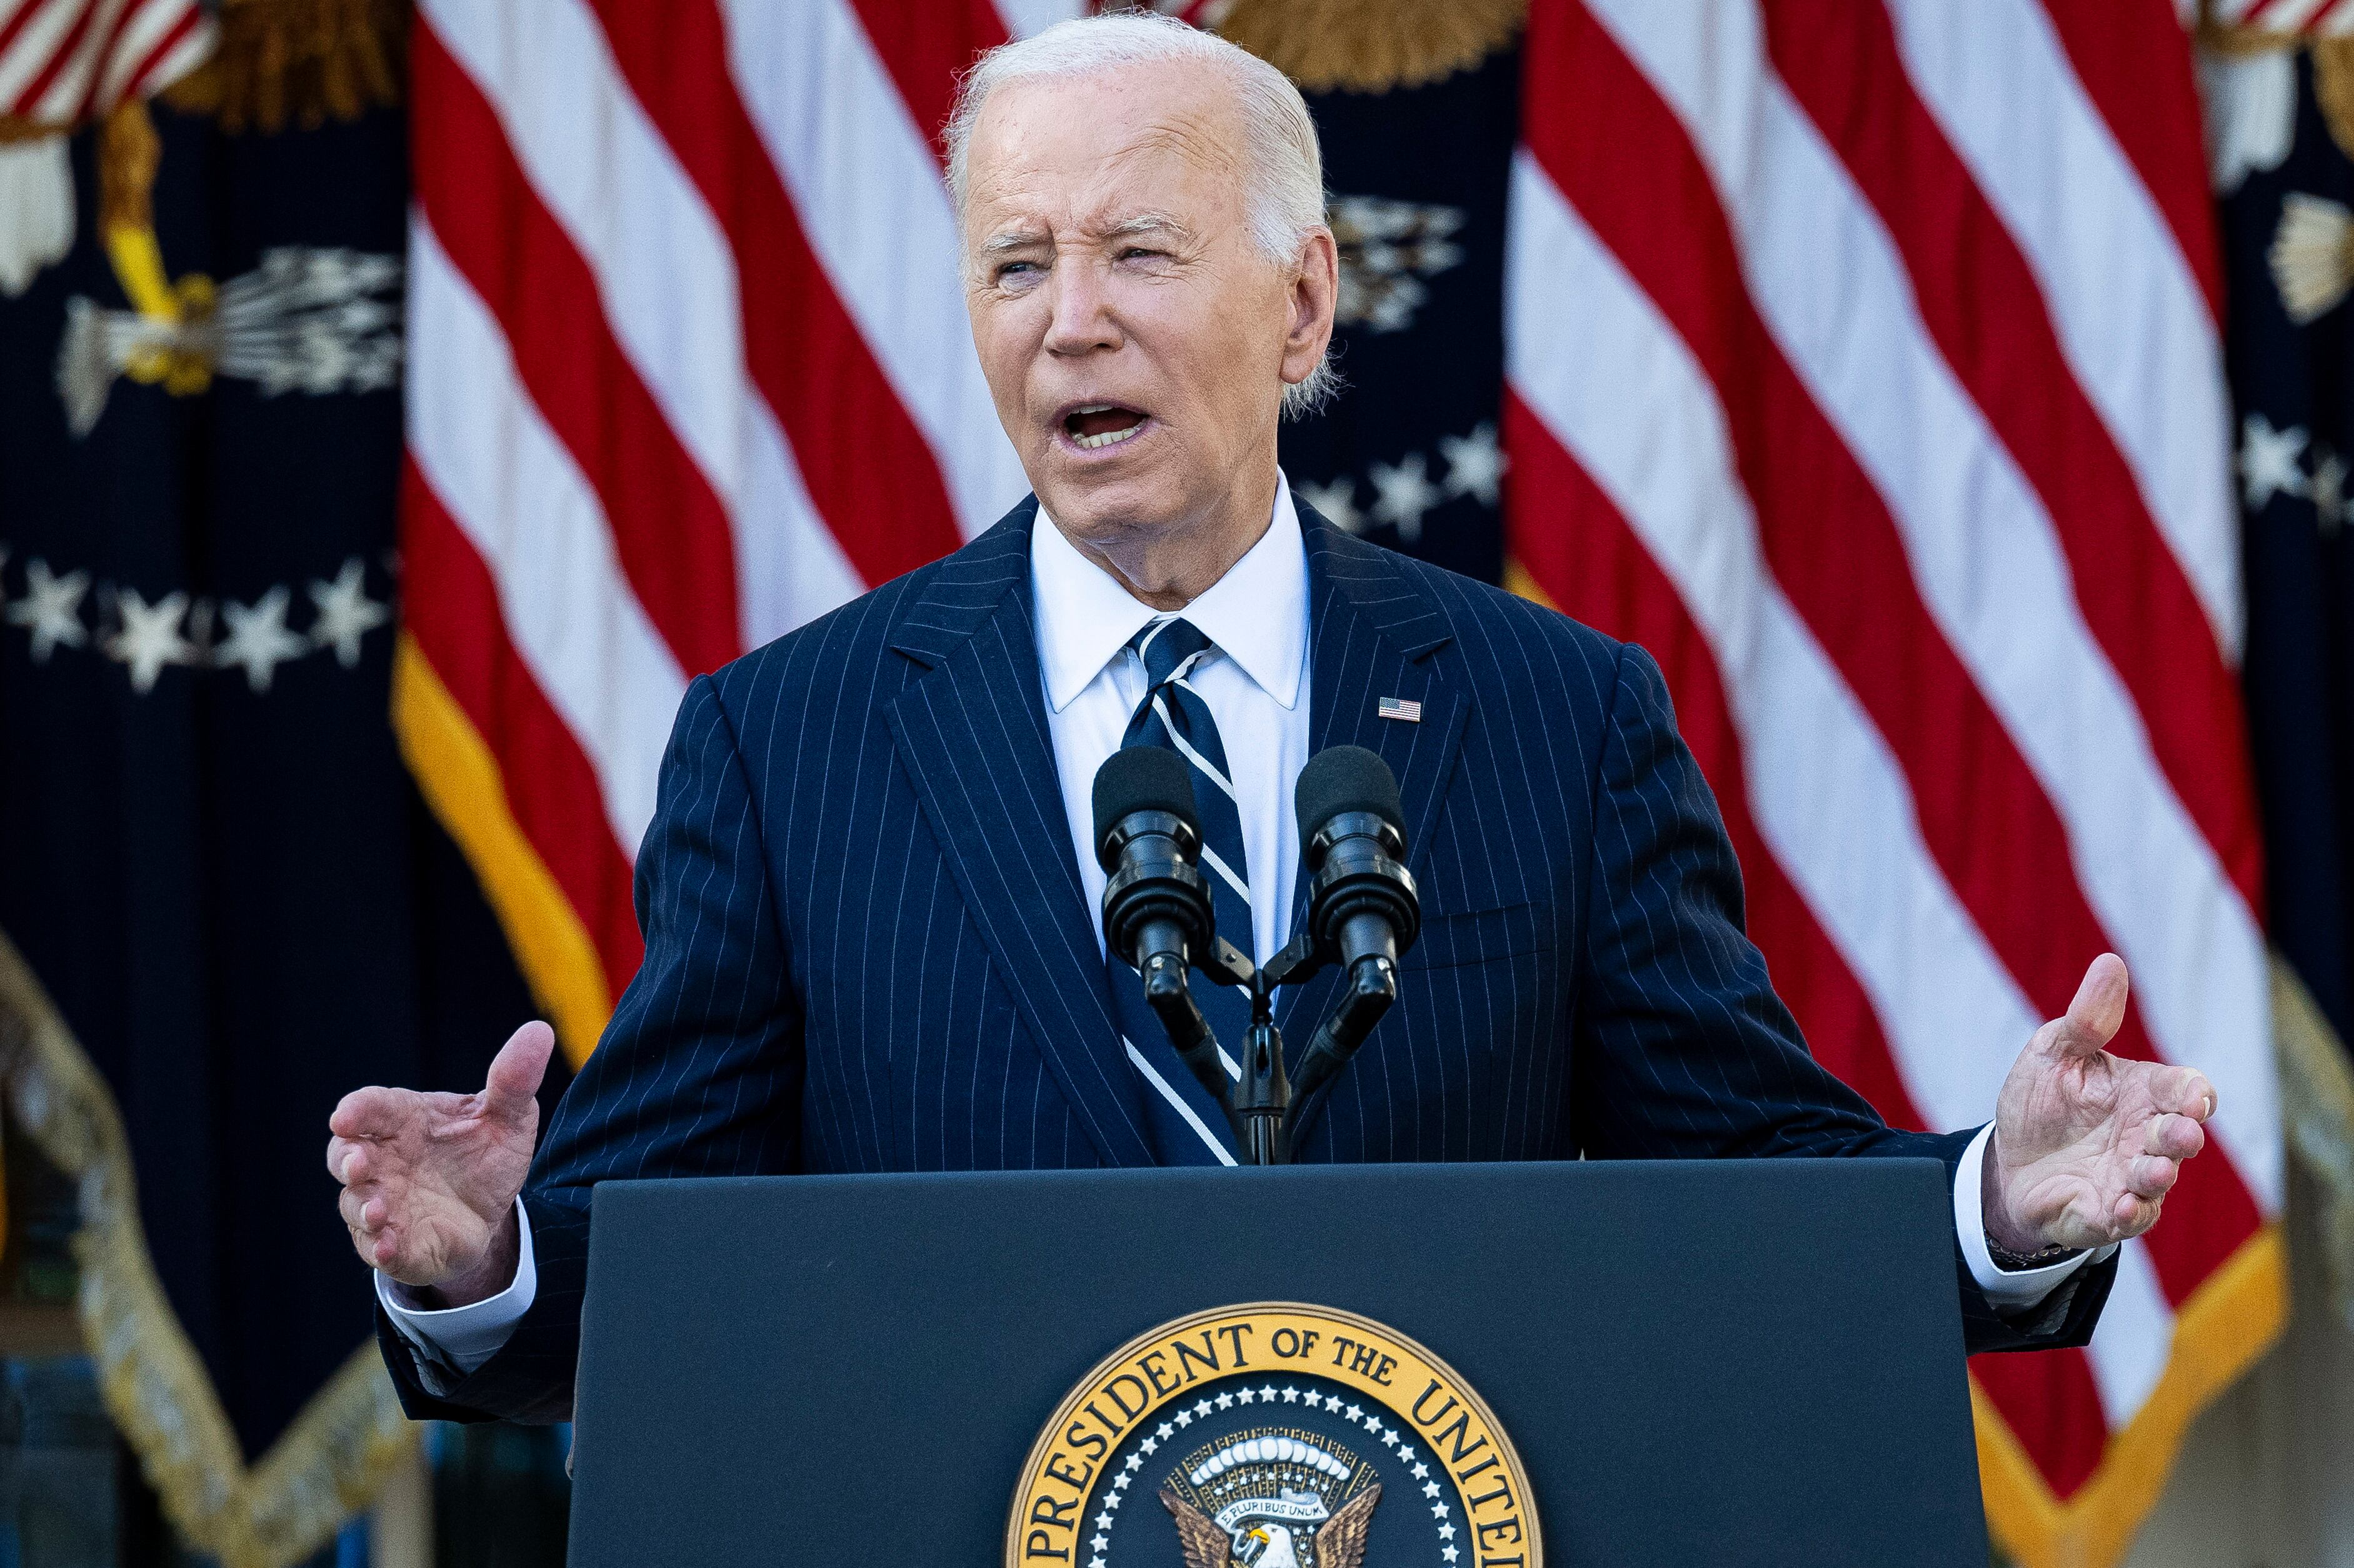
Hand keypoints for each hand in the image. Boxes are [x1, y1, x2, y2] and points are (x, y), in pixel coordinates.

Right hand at [327, 1021, 553, 1304]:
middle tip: (358, 1163)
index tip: (347, 1115)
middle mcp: (382, 1160)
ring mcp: (383, 1203)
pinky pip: (375, 1247)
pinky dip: (379, 1246)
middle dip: (346, 1158)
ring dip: (363, 1207)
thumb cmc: (485, 1155)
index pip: (369, 1107)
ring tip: (380, 1210)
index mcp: (403, 1120)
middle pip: (345, 1154)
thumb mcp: (508, 1117)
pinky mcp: (394, 1243)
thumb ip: (515, 1080)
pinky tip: (390, 1245)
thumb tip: (539, 1032)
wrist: (493, 1212)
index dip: (355, 1110)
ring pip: (355, 1203)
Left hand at [1985, 955, 2214, 1254]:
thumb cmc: (2043, 1103)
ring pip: (2158, 1181)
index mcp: (2142, 1094)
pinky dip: (2128, 1214)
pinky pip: (2126, 1219)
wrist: (2008, 1159)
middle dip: (2181, 1135)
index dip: (2194, 1094)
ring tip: (2152, 1171)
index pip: (2185, 1090)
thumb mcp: (2054, 1053)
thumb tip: (2110, 963)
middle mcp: (2146, 1138)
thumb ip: (2087, 1019)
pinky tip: (2121, 1207)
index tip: (2193, 1096)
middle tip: (2179, 1132)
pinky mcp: (2105, 1213)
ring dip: (2158, 1176)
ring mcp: (2130, 1179)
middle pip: (2180, 1137)